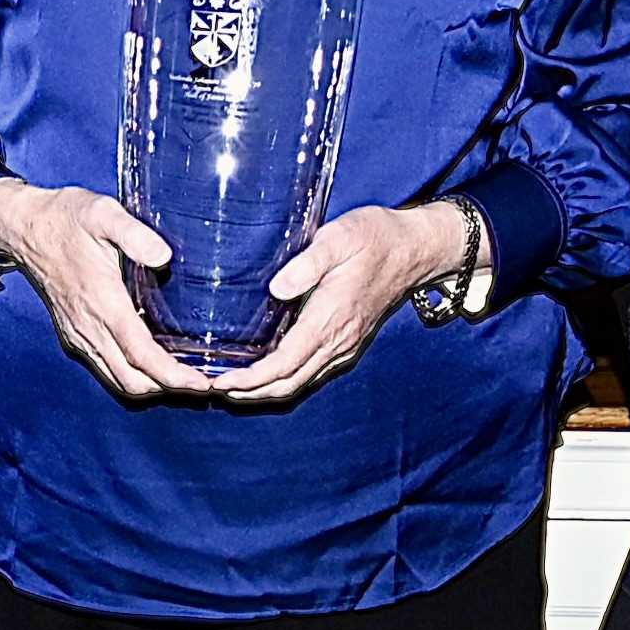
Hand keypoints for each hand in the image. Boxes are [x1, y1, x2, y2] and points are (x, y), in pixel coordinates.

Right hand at [0, 179, 213, 400]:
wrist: (26, 227)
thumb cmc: (66, 218)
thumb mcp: (103, 213)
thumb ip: (134, 234)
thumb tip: (164, 256)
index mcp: (102, 303)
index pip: (141, 356)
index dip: (174, 376)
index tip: (202, 382)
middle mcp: (89, 327)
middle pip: (132, 380)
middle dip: (169, 387)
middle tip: (202, 381)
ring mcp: (79, 334)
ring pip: (118, 379)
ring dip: (151, 385)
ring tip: (183, 377)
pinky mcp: (73, 334)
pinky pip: (105, 368)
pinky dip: (132, 375)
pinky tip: (152, 362)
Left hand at [223, 202, 466, 404]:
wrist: (414, 248)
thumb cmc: (375, 237)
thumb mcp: (339, 237)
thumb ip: (307, 263)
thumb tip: (276, 289)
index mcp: (331, 318)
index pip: (284, 363)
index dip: (251, 378)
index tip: (221, 381)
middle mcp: (339, 341)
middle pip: (289, 383)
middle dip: (251, 393)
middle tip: (216, 389)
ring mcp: (345, 346)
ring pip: (301, 383)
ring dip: (266, 390)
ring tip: (233, 387)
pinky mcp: (348, 343)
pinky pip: (312, 373)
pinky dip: (285, 380)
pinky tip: (265, 372)